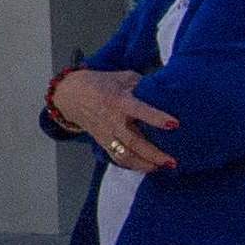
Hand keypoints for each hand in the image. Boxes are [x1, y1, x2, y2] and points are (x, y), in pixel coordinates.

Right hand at [49, 67, 177, 171]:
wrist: (70, 95)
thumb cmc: (99, 84)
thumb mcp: (121, 77)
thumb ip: (141, 84)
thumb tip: (163, 89)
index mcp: (118, 101)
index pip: (140, 111)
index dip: (157, 118)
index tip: (174, 124)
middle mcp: (113, 120)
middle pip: (134, 141)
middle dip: (154, 154)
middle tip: (172, 161)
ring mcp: (106, 134)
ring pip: (125, 155)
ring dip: (144, 164)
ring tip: (161, 167)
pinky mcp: (102, 142)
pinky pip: (116, 158)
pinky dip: (132, 165)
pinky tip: (146, 168)